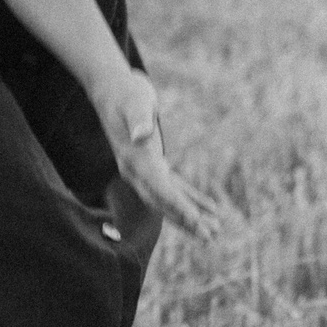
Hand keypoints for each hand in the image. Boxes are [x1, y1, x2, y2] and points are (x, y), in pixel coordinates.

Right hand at [94, 69, 229, 239]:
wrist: (112, 88)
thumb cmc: (125, 93)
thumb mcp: (134, 102)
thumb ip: (138, 119)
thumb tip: (140, 135)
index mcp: (135, 161)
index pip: (160, 190)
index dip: (179, 207)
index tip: (197, 222)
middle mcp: (137, 171)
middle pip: (164, 203)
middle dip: (186, 221)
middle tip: (210, 238)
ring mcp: (144, 170)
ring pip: (170, 200)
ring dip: (190, 216)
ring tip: (213, 231)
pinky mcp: (153, 163)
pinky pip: (174, 187)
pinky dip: (191, 199)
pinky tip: (210, 208)